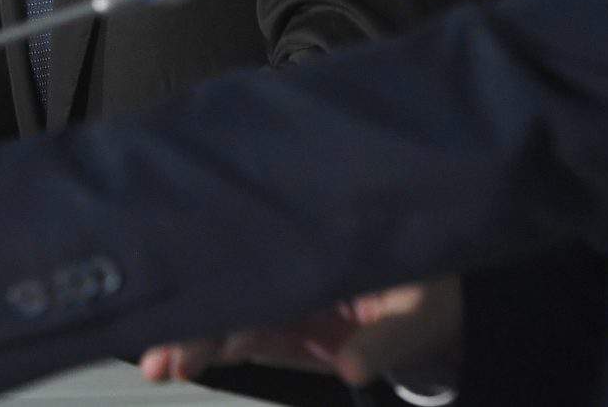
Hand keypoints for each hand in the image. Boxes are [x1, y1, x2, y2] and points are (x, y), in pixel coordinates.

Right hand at [139, 277, 463, 388]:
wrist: (447, 311)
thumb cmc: (436, 291)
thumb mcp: (425, 309)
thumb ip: (387, 339)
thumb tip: (350, 366)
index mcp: (320, 241)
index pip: (259, 257)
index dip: (222, 278)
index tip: (191, 302)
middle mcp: (293, 262)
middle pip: (233, 284)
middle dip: (193, 317)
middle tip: (161, 352)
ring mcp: (284, 295)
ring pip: (227, 312)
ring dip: (191, 338)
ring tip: (160, 365)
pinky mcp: (285, 325)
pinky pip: (240, 334)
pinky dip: (210, 349)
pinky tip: (178, 362)